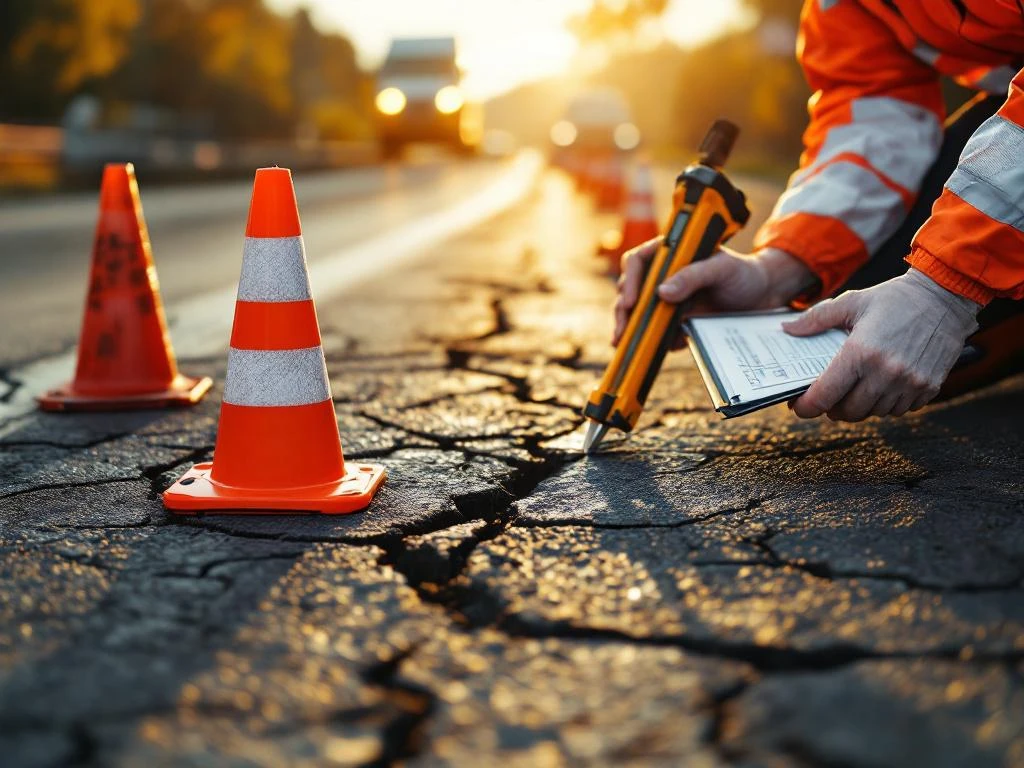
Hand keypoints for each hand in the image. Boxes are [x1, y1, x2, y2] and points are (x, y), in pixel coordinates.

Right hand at [612, 240, 814, 346]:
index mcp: (670, 253)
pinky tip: (658, 348)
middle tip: (622, 331)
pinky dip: (653, 339)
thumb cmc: (742, 273)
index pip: (638, 261)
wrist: (760, 296)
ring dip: (630, 328)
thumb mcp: (721, 269)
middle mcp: (663, 274)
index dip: (630, 280)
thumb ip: (693, 276)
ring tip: (625, 344)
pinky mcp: (672, 317)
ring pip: (637, 311)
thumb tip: (662, 292)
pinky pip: (655, 329)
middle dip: (623, 311)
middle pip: (630, 289)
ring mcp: (666, 297)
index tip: (631, 301)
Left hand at [784, 269, 980, 420]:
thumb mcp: (852, 302)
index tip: (799, 405)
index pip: (824, 396)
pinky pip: (899, 410)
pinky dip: (886, 404)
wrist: (947, 296)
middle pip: (847, 412)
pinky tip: (881, 386)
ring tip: (855, 389)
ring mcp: (910, 383)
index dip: (806, 406)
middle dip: (832, 408)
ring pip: (873, 413)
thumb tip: (787, 329)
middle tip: (828, 395)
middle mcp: (886, 373)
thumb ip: (816, 319)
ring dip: (860, 406)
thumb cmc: (895, 299)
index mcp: (860, 353)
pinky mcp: (928, 388)